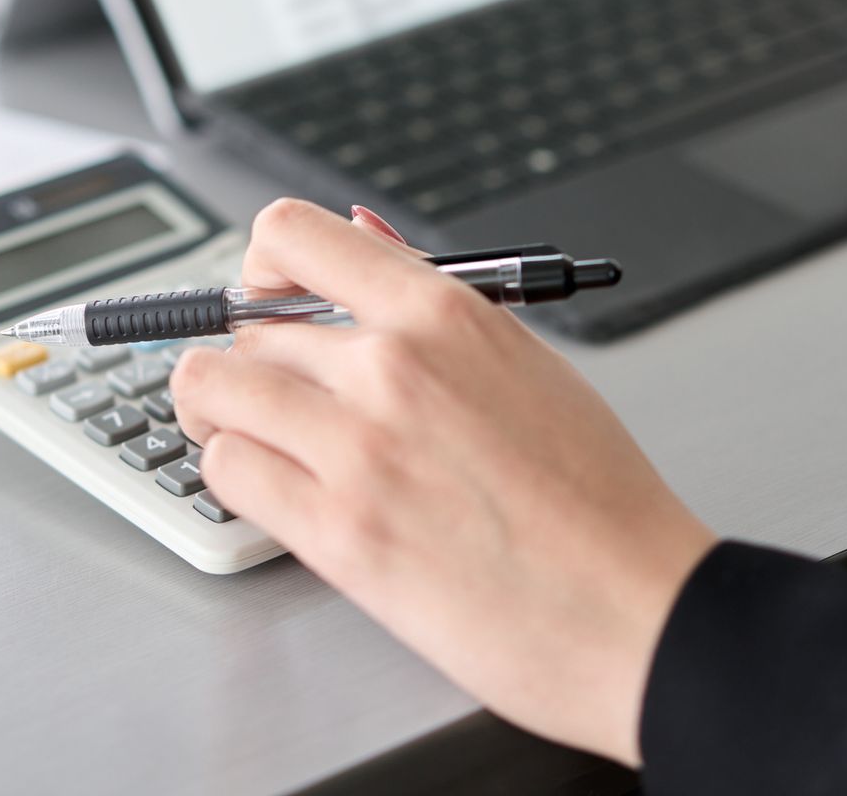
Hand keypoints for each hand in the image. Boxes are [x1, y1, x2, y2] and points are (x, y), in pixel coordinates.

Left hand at [170, 200, 715, 764]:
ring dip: (221, 414)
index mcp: (443, 313)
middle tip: (277, 398)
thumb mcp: (526, 363)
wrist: (636, 613)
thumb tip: (362, 235)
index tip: (261, 296)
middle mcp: (390, 366)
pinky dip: (237, 478)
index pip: (292, 234)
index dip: (258, 264)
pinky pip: (226, 473)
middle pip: (245, 326)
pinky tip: (279, 492)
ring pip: (210, 389)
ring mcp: (358, 448)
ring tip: (257, 439)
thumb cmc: (597, 499)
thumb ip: (429, 299)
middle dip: (249, 361)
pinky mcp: (337, 533)